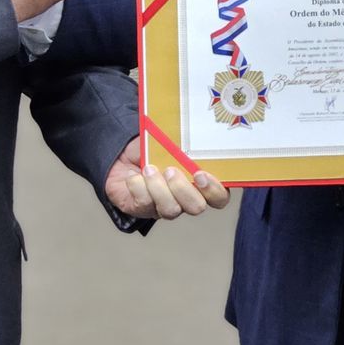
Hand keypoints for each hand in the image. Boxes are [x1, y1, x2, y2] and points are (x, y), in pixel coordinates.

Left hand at [106, 139, 229, 219]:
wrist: (123, 155)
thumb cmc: (153, 148)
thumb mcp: (173, 141)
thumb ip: (186, 143)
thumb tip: (194, 133)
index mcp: (201, 183)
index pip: (220, 196)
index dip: (214, 190)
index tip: (200, 174)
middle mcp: (187, 199)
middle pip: (197, 207)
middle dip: (183, 189)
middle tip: (170, 170)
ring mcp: (166, 207)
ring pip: (171, 210)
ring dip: (158, 187)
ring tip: (148, 169)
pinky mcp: (144, 210)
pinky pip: (145, 204)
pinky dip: (138, 186)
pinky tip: (134, 175)